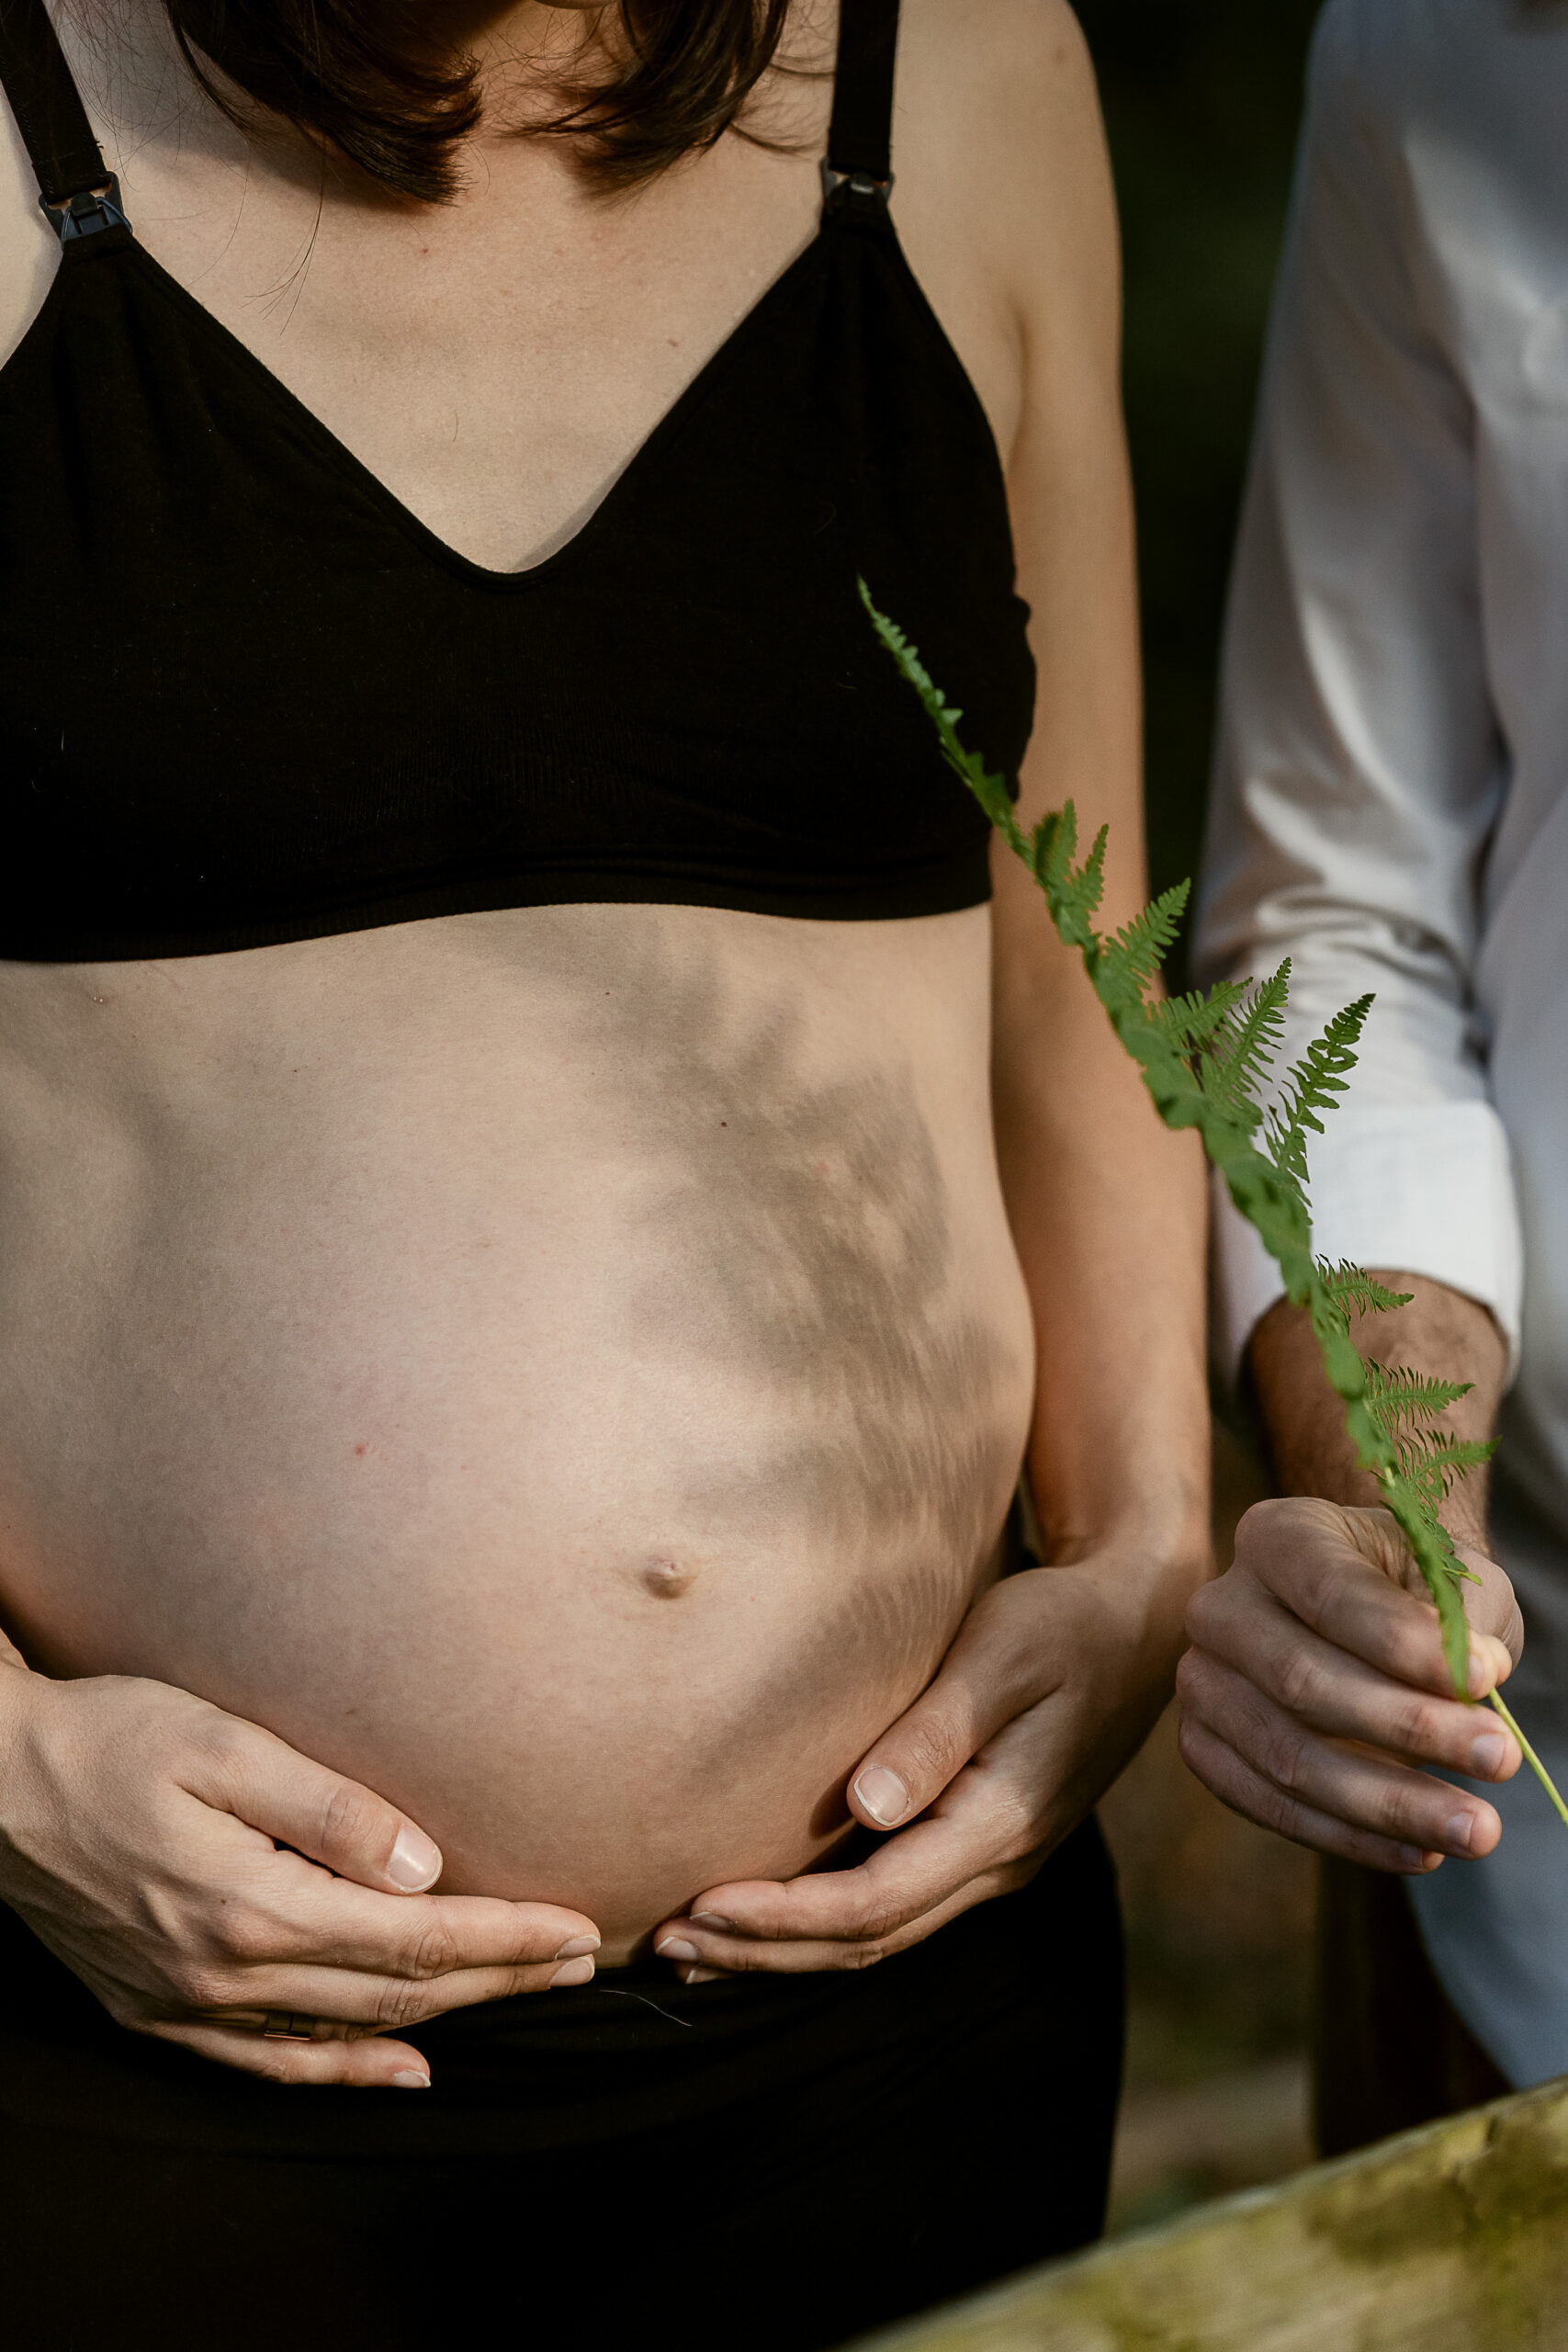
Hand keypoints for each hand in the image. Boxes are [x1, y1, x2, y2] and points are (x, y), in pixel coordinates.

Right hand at [0, 1665, 600, 2084]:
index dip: (505, 1938)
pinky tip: (400, 2070)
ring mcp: (190, 2001)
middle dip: (499, 1977)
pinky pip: (270, 2062)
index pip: (414, 1937)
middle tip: (579, 1959)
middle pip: (396, 1992)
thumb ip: (328, 1807)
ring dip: (444, 2017)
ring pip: (347, 2029)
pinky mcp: (158, 2009)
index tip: (575, 1929)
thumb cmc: (109, 1739)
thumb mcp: (222, 1743)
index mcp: (252, 1905)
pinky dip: (345, 2072)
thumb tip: (423, 1864)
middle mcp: (226, 1971)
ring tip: (522, 1993)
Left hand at [652, 1546, 1190, 1977]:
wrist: (1137, 1626)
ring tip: (688, 1945)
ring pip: (876, 1936)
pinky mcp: (975, 1843)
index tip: (701, 1905)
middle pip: (866, 1940)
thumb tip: (866, 1808)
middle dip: (763, 1951)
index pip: (875, 1902)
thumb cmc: (1061, 1623)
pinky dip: (819, 1923)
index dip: (784, 1917)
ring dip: (783, 1948)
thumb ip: (937, 1731)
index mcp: (1001, 1823)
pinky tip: (761, 1918)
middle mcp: (997, 1864)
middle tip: (663, 1944)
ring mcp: (991, 1863)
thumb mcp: (1003, 1655)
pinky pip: (890, 1906)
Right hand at [1177, 1497, 1524, 1872]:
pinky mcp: (1204, 1747)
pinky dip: (1351, 1837)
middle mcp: (1220, 1606)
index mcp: (1275, 1535)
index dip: (1407, 1644)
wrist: (1362, 1618)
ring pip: (1287, 1757)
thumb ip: (1457, 1618)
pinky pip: (1270, 1806)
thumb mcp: (1449, 1577)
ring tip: (1477, 1828)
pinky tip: (1421, 1849)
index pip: (1332, 1593)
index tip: (1491, 1679)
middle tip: (1501, 1758)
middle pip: (1301, 1680)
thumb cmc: (1411, 1591)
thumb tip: (1468, 1681)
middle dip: (1410, 1728)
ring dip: (1390, 1802)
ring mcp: (1201, 1680)